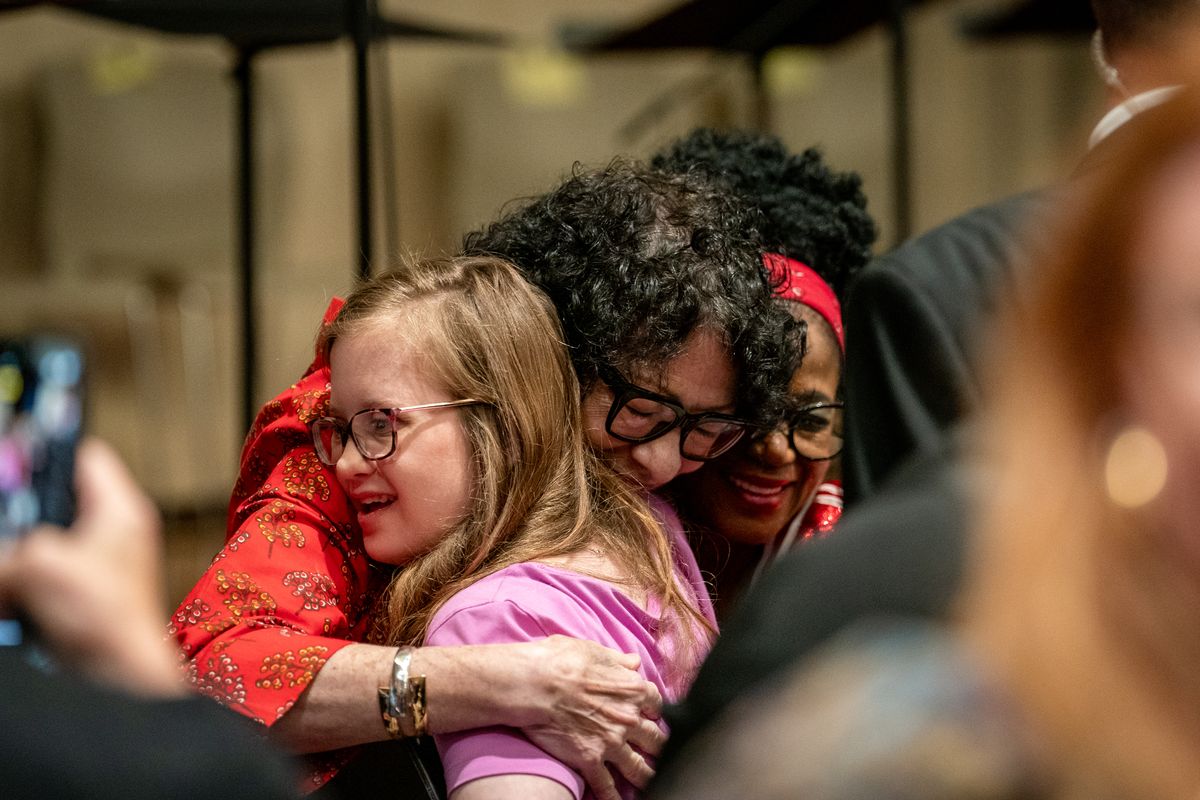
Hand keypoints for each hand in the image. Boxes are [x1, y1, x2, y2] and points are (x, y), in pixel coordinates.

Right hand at [0, 439, 182, 696]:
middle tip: (9, 525)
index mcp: (118, 510)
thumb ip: (7, 550)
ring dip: (16, 556)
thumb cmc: (103, 616)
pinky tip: (10, 597)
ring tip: (11, 571)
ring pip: (41, 543)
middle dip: (21, 514)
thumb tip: (4, 562)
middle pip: (55, 502)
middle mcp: (112, 533)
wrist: (121, 678)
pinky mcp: (81, 599)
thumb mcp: (40, 566)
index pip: (85, 457)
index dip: (47, 452)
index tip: (14, 457)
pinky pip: (39, 578)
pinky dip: (19, 584)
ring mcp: (97, 567)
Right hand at [518, 636, 664, 799]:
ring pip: (639, 767)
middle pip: (655, 738)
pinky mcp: (591, 760)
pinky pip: (607, 786)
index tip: (652, 715)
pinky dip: (614, 797)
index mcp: (633, 689)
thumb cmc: (561, 660)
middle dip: (659, 746)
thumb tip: (633, 662)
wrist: (536, 683)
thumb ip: (618, 661)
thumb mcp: (594, 651)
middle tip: (661, 753)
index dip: (655, 710)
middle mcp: (629, 718)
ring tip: (654, 783)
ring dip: (648, 776)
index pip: (657, 704)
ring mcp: (612, 742)